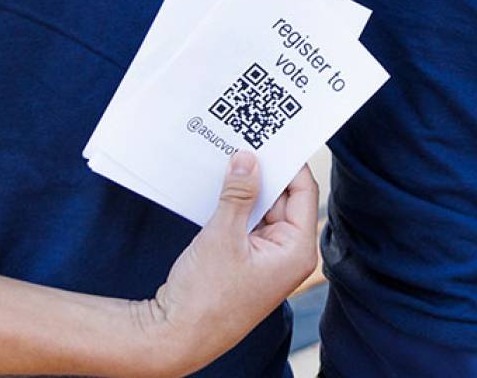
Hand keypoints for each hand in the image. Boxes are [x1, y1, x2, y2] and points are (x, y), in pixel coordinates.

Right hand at [131, 153, 318, 377]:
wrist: (173, 339)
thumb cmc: (203, 297)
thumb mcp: (222, 235)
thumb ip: (238, 194)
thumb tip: (248, 159)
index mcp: (297, 251)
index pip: (303, 192)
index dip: (289, 163)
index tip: (275, 137)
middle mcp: (288, 256)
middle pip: (285, 199)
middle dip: (266, 173)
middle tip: (250, 142)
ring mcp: (268, 261)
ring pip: (264, 211)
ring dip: (249, 190)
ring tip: (233, 159)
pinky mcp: (247, 264)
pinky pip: (249, 225)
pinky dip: (238, 207)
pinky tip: (222, 188)